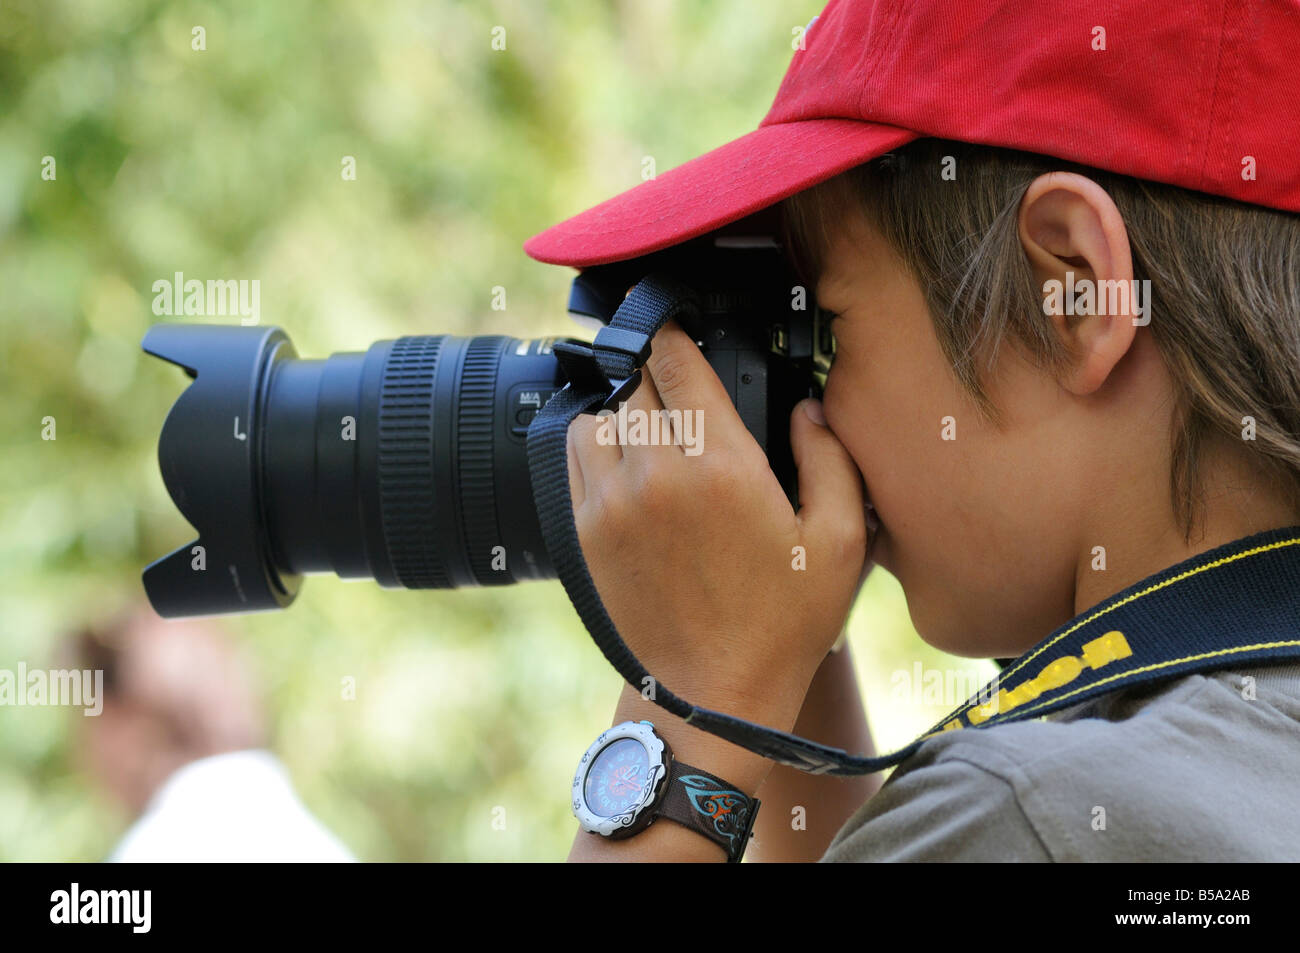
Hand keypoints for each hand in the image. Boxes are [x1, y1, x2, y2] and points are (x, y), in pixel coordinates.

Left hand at [565, 320, 869, 723]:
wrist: (715, 692)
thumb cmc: (782, 621)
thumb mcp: (839, 540)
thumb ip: (831, 459)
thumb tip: (808, 408)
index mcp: (722, 466)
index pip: (680, 364)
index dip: (678, 335)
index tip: (681, 327)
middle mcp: (658, 474)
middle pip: (638, 382)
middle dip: (659, 373)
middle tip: (681, 382)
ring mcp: (614, 503)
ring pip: (600, 415)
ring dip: (626, 409)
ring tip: (656, 427)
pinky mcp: (588, 530)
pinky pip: (576, 456)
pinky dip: (597, 444)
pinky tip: (627, 458)